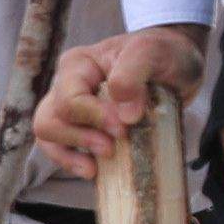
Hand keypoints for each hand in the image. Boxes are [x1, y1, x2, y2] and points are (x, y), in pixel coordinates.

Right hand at [32, 25, 209, 179]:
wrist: (175, 65)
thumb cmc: (161, 53)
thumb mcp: (152, 52)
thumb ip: (133, 75)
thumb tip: (124, 115)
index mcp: (78, 64)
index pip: (70, 98)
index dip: (94, 117)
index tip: (124, 127)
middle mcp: (66, 85)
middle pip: (50, 120)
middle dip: (80, 138)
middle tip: (112, 147)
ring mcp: (70, 109)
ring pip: (48, 136)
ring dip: (71, 153)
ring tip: (99, 165)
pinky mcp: (81, 128)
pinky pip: (59, 149)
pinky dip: (72, 163)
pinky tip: (93, 171)